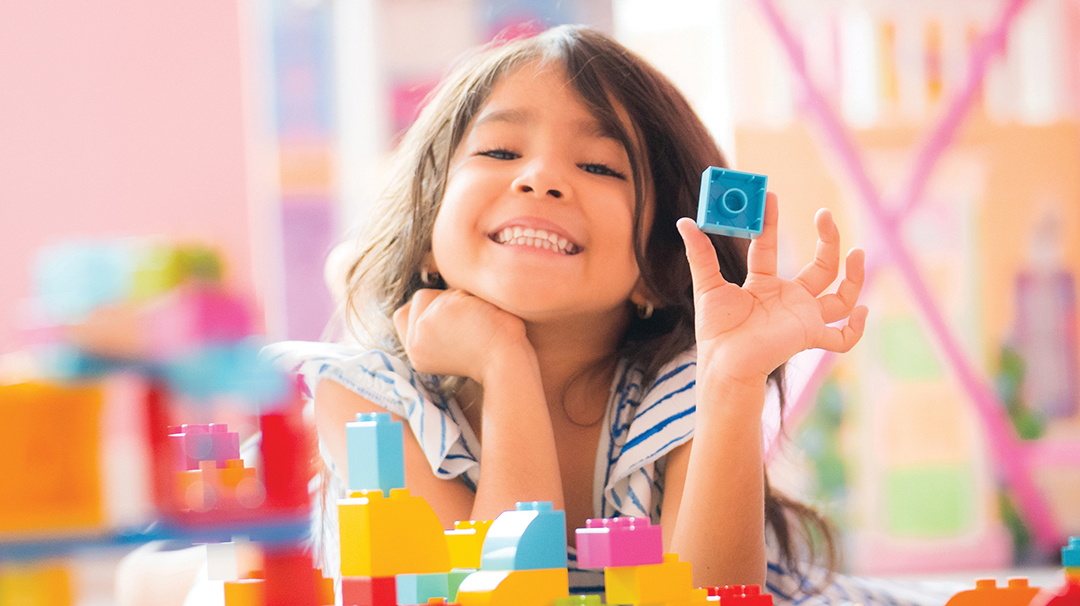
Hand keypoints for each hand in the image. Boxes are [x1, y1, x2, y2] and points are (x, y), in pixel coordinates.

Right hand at [393, 288, 531, 382]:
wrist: (506, 363)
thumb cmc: (490, 352)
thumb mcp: (451, 344)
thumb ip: (435, 325)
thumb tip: (431, 285)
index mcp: (415, 353)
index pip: (403, 314)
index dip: (425, 309)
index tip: (452, 322)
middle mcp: (414, 342)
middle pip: (421, 298)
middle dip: (446, 303)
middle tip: (470, 326)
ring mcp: (424, 326)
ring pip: (441, 292)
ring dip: (463, 301)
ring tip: (479, 324)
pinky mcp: (440, 311)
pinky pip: (458, 288)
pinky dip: (475, 299)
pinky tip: (485, 318)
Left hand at [676, 193, 867, 385]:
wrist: (723, 364)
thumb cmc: (716, 331)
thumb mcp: (708, 286)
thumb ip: (700, 255)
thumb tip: (685, 222)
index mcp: (764, 285)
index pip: (770, 247)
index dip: (770, 222)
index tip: (770, 196)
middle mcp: (789, 299)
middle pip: (822, 267)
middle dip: (829, 241)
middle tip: (826, 214)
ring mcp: (803, 318)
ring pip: (842, 298)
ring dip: (855, 277)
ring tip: (858, 252)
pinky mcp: (810, 336)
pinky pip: (842, 338)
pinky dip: (856, 329)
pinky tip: (863, 313)